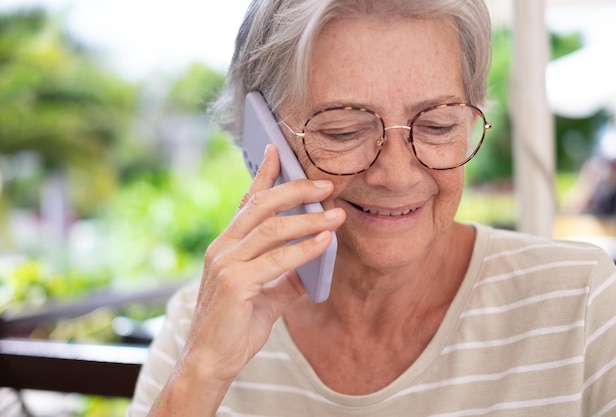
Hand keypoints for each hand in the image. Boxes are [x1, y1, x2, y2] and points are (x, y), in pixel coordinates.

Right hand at [150, 145, 344, 414]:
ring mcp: (226, 263)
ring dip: (309, 218)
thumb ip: (286, 276)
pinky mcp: (235, 283)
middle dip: (295, 189)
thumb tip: (315, 261)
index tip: (278, 151)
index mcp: (227, 245)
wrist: (209, 363)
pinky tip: (325, 241)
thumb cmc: (234, 327)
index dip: (264, 175)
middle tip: (325, 183)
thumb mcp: (265, 295)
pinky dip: (304, 248)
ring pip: (272, 228)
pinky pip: (277, 259)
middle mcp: (223, 247)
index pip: (247, 201)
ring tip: (336, 214)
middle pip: (262, 206)